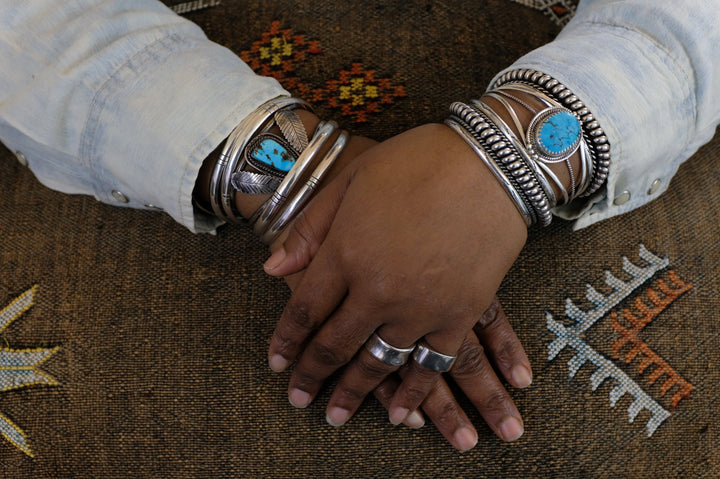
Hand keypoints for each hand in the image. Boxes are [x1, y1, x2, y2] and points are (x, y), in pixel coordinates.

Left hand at [264, 123, 527, 426]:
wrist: (492, 160)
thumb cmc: (416, 162)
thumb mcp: (351, 181)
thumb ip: (309, 229)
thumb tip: (272, 269)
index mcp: (344, 252)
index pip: (304, 310)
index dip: (286, 341)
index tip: (276, 364)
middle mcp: (376, 288)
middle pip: (335, 345)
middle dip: (312, 376)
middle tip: (299, 400)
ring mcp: (420, 305)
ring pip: (378, 363)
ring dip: (355, 393)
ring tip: (338, 415)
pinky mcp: (459, 313)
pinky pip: (431, 365)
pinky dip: (414, 394)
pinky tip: (401, 415)